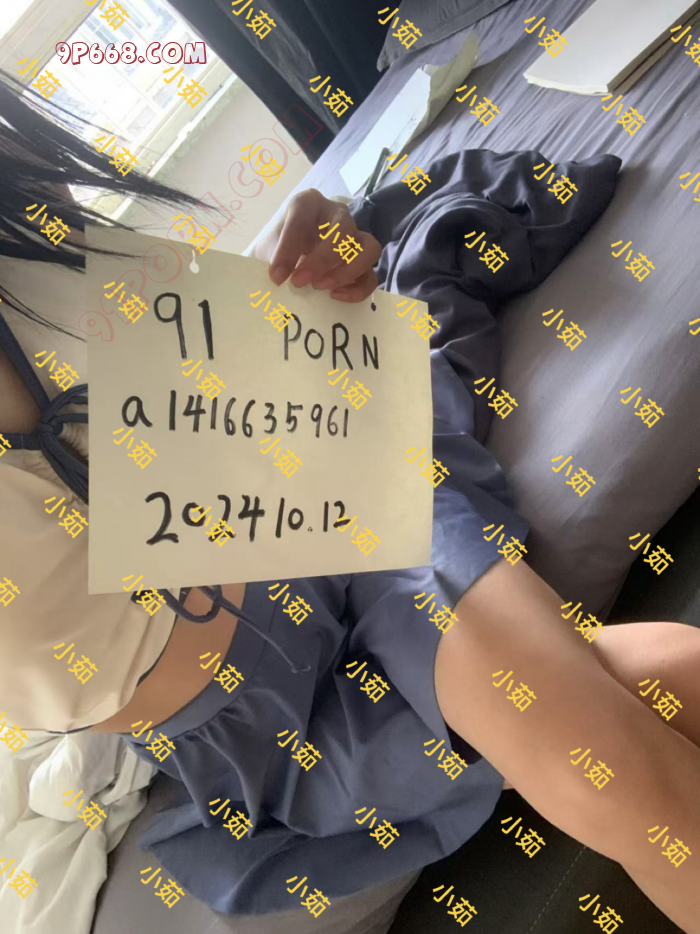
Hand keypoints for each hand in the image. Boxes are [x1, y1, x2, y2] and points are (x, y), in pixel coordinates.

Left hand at [254, 188, 380, 302]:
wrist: (284, 260)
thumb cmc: (276, 249)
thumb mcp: (266, 250)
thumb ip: (272, 259)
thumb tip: (280, 277)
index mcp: (308, 204)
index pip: (304, 215)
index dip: (290, 247)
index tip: (277, 277)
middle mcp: (336, 215)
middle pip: (344, 230)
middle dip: (323, 259)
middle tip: (300, 282)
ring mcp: (355, 238)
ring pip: (369, 248)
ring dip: (347, 271)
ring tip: (321, 288)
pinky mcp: (362, 264)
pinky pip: (371, 276)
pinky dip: (357, 289)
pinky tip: (335, 297)